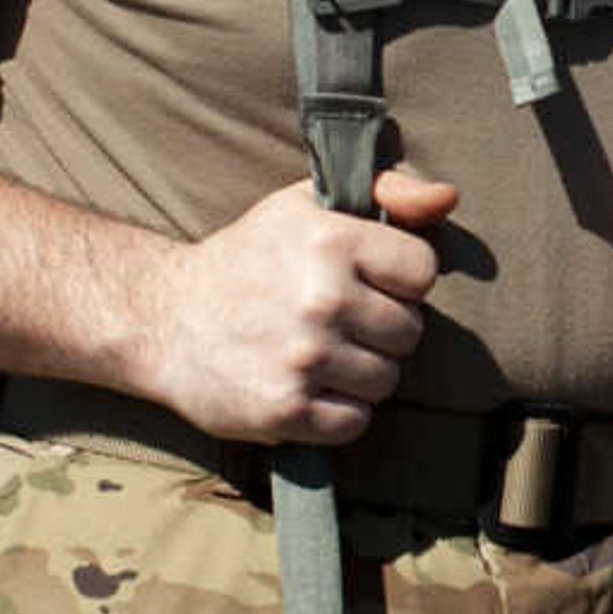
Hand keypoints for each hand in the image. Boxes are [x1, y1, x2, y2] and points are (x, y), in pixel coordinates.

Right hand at [141, 170, 458, 445]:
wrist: (163, 318)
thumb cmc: (247, 258)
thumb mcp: (305, 204)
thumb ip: (385, 191)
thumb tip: (449, 197)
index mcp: (330, 240)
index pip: (423, 272)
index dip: (399, 279)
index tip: (366, 281)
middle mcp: (321, 299)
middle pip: (410, 332)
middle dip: (381, 329)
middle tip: (336, 321)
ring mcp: (303, 359)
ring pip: (386, 381)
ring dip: (361, 373)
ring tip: (320, 353)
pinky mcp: (285, 410)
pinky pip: (355, 422)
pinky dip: (337, 412)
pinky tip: (307, 387)